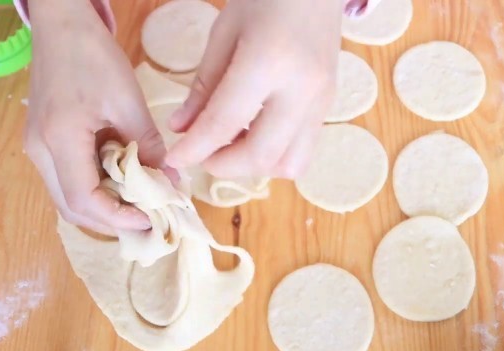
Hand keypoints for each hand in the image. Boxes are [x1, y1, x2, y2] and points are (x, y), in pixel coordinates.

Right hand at [23, 0, 164, 233]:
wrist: (62, 28)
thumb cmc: (95, 58)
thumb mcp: (128, 102)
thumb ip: (148, 146)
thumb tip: (170, 181)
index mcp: (59, 139)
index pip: (84, 199)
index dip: (118, 217)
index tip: (151, 219)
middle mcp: (39, 150)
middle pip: (71, 207)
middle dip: (110, 220)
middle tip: (147, 219)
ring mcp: (36, 147)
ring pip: (67, 196)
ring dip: (102, 206)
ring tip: (138, 204)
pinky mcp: (42, 141)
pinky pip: (66, 178)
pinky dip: (94, 188)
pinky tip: (121, 182)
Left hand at [165, 0, 342, 178]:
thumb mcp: (224, 32)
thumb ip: (203, 86)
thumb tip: (180, 129)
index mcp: (267, 62)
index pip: (224, 123)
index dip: (194, 148)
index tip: (174, 159)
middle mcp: (301, 89)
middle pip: (260, 155)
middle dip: (223, 165)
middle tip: (202, 154)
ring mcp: (322, 101)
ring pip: (288, 164)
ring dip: (253, 166)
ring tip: (232, 144)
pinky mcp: (329, 107)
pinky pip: (303, 152)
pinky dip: (274, 156)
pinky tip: (255, 135)